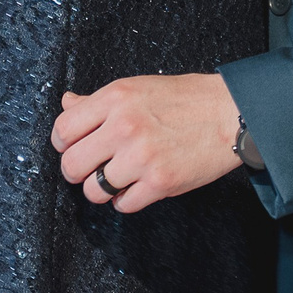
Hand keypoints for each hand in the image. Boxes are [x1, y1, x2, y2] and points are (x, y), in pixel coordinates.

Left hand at [50, 74, 241, 213]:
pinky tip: (138, 186)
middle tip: (92, 168)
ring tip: (118, 178)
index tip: (74, 147)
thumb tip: (67, 103)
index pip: (62, 130)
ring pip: (94, 191)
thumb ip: (98, 100)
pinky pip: (123, 204)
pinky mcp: (160, 182)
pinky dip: (126, 200)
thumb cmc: (185, 99)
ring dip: (102, 189)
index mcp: (115, 98)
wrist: (230, 113)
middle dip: (77, 171)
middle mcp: (124, 126)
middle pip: (71, 165)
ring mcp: (141, 156)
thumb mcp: (137, 88)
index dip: (64, 143)